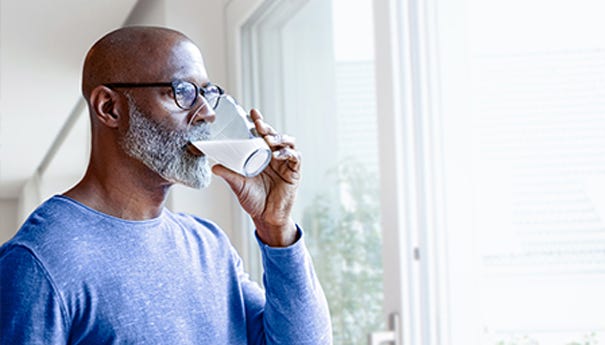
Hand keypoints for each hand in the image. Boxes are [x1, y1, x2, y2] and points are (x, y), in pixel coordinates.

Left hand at [212, 109, 300, 246]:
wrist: (266, 218)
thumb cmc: (253, 200)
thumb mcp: (238, 185)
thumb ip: (228, 174)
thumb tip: (213, 166)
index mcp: (262, 155)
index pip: (261, 134)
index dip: (258, 122)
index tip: (252, 112)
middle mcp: (274, 156)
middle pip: (274, 135)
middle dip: (267, 127)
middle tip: (259, 125)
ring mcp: (285, 163)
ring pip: (288, 142)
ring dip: (279, 138)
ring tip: (269, 139)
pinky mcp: (294, 172)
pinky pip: (295, 157)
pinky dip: (287, 153)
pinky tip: (278, 154)